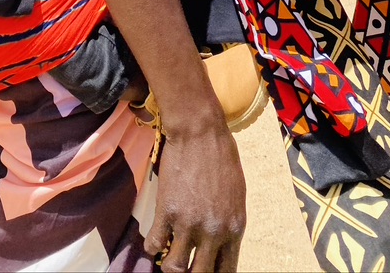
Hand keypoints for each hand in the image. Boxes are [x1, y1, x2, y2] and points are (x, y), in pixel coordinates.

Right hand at [145, 123, 245, 271]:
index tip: (203, 270)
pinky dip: (152, 245)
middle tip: (184, 265)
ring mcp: (189, 223)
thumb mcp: (236, 195)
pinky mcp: (167, 211)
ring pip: (174, 268)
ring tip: (168, 255)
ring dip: (170, 265)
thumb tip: (218, 242)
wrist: (199, 131)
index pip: (226, 272)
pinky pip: (154, 243)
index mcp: (234, 229)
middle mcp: (213, 232)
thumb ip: (227, 223)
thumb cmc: (222, 157)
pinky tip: (155, 237)